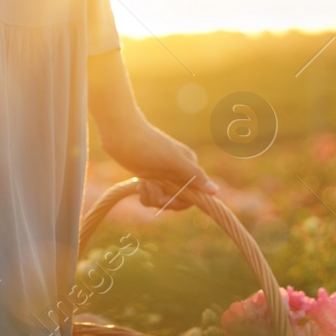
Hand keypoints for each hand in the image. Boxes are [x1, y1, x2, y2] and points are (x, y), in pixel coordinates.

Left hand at [101, 117, 218, 210]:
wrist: (120, 134)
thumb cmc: (148, 145)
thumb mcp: (173, 162)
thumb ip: (194, 176)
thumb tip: (215, 191)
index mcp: (189, 166)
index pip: (194, 195)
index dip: (180, 201)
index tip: (166, 199)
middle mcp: (178, 172)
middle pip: (177, 200)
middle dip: (162, 199)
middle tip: (151, 186)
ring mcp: (162, 175)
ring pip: (162, 200)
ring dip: (151, 196)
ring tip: (143, 182)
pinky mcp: (149, 177)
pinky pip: (151, 196)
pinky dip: (144, 193)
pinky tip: (138, 183)